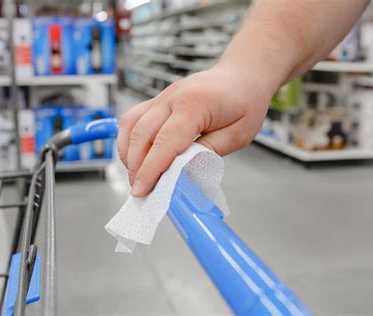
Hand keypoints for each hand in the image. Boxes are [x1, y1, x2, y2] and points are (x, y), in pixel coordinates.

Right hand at [117, 65, 273, 196]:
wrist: (241, 75)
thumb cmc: (245, 104)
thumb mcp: (238, 134)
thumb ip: (208, 152)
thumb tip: (181, 170)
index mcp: (194, 105)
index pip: (165, 142)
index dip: (150, 169)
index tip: (142, 190)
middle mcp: (172, 97)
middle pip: (142, 135)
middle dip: (136, 167)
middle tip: (140, 190)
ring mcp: (162, 96)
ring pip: (131, 125)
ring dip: (128, 154)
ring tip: (136, 175)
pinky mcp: (157, 100)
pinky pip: (132, 118)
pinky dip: (128, 139)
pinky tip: (134, 156)